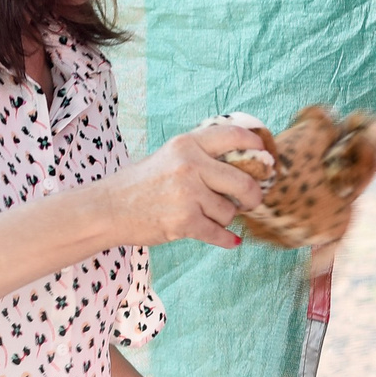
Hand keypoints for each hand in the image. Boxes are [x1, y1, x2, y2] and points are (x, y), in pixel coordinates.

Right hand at [95, 123, 265, 248]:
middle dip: (253, 195)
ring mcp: (188, 194)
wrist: (108, 208)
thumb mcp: (169, 156)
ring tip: (207, 216)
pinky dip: (227, 239)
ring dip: (225, 218)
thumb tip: (245, 164)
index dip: (257, 145)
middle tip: (252, 201)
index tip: (267, 157)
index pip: (234, 136)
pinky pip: (220, 233)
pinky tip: (229, 240)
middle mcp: (190, 165)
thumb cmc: (140, 184)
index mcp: (187, 144)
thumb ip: (201, 156)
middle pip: (243, 181)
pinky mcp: (185, 222)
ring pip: (229, 211)